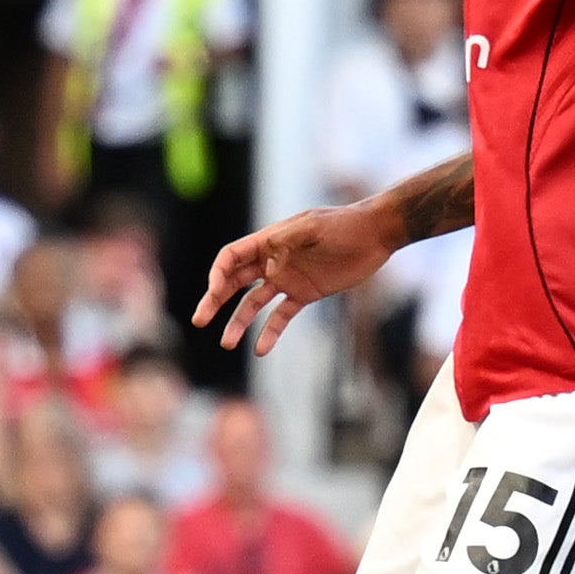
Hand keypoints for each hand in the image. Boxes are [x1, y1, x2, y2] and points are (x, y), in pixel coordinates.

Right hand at [191, 200, 387, 355]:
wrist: (375, 234)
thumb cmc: (344, 225)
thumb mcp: (315, 227)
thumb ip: (289, 238)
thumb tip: (268, 247)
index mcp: (268, 241)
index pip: (231, 259)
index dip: (217, 275)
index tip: (213, 293)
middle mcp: (272, 261)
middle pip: (234, 283)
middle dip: (215, 301)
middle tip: (200, 319)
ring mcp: (286, 279)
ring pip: (253, 303)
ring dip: (238, 322)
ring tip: (226, 343)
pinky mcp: (304, 294)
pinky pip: (281, 315)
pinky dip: (270, 332)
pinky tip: (260, 349)